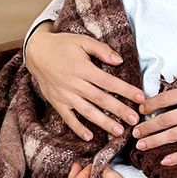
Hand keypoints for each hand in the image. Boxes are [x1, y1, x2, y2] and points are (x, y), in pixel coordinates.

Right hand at [26, 24, 144, 140]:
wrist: (36, 52)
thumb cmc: (62, 44)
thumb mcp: (82, 41)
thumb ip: (101, 50)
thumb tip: (119, 61)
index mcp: (83, 68)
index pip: (109, 82)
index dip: (125, 90)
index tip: (140, 98)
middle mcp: (74, 84)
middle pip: (100, 99)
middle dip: (119, 110)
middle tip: (135, 120)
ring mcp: (64, 95)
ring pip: (87, 112)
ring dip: (103, 123)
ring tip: (119, 132)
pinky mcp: (56, 102)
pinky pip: (68, 118)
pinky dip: (78, 129)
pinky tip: (90, 137)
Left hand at [133, 70, 176, 165]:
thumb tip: (172, 94)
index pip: (164, 99)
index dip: (149, 105)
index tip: (140, 110)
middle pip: (164, 119)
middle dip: (146, 126)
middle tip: (134, 132)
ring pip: (173, 135)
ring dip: (155, 140)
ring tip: (141, 145)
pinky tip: (165, 160)